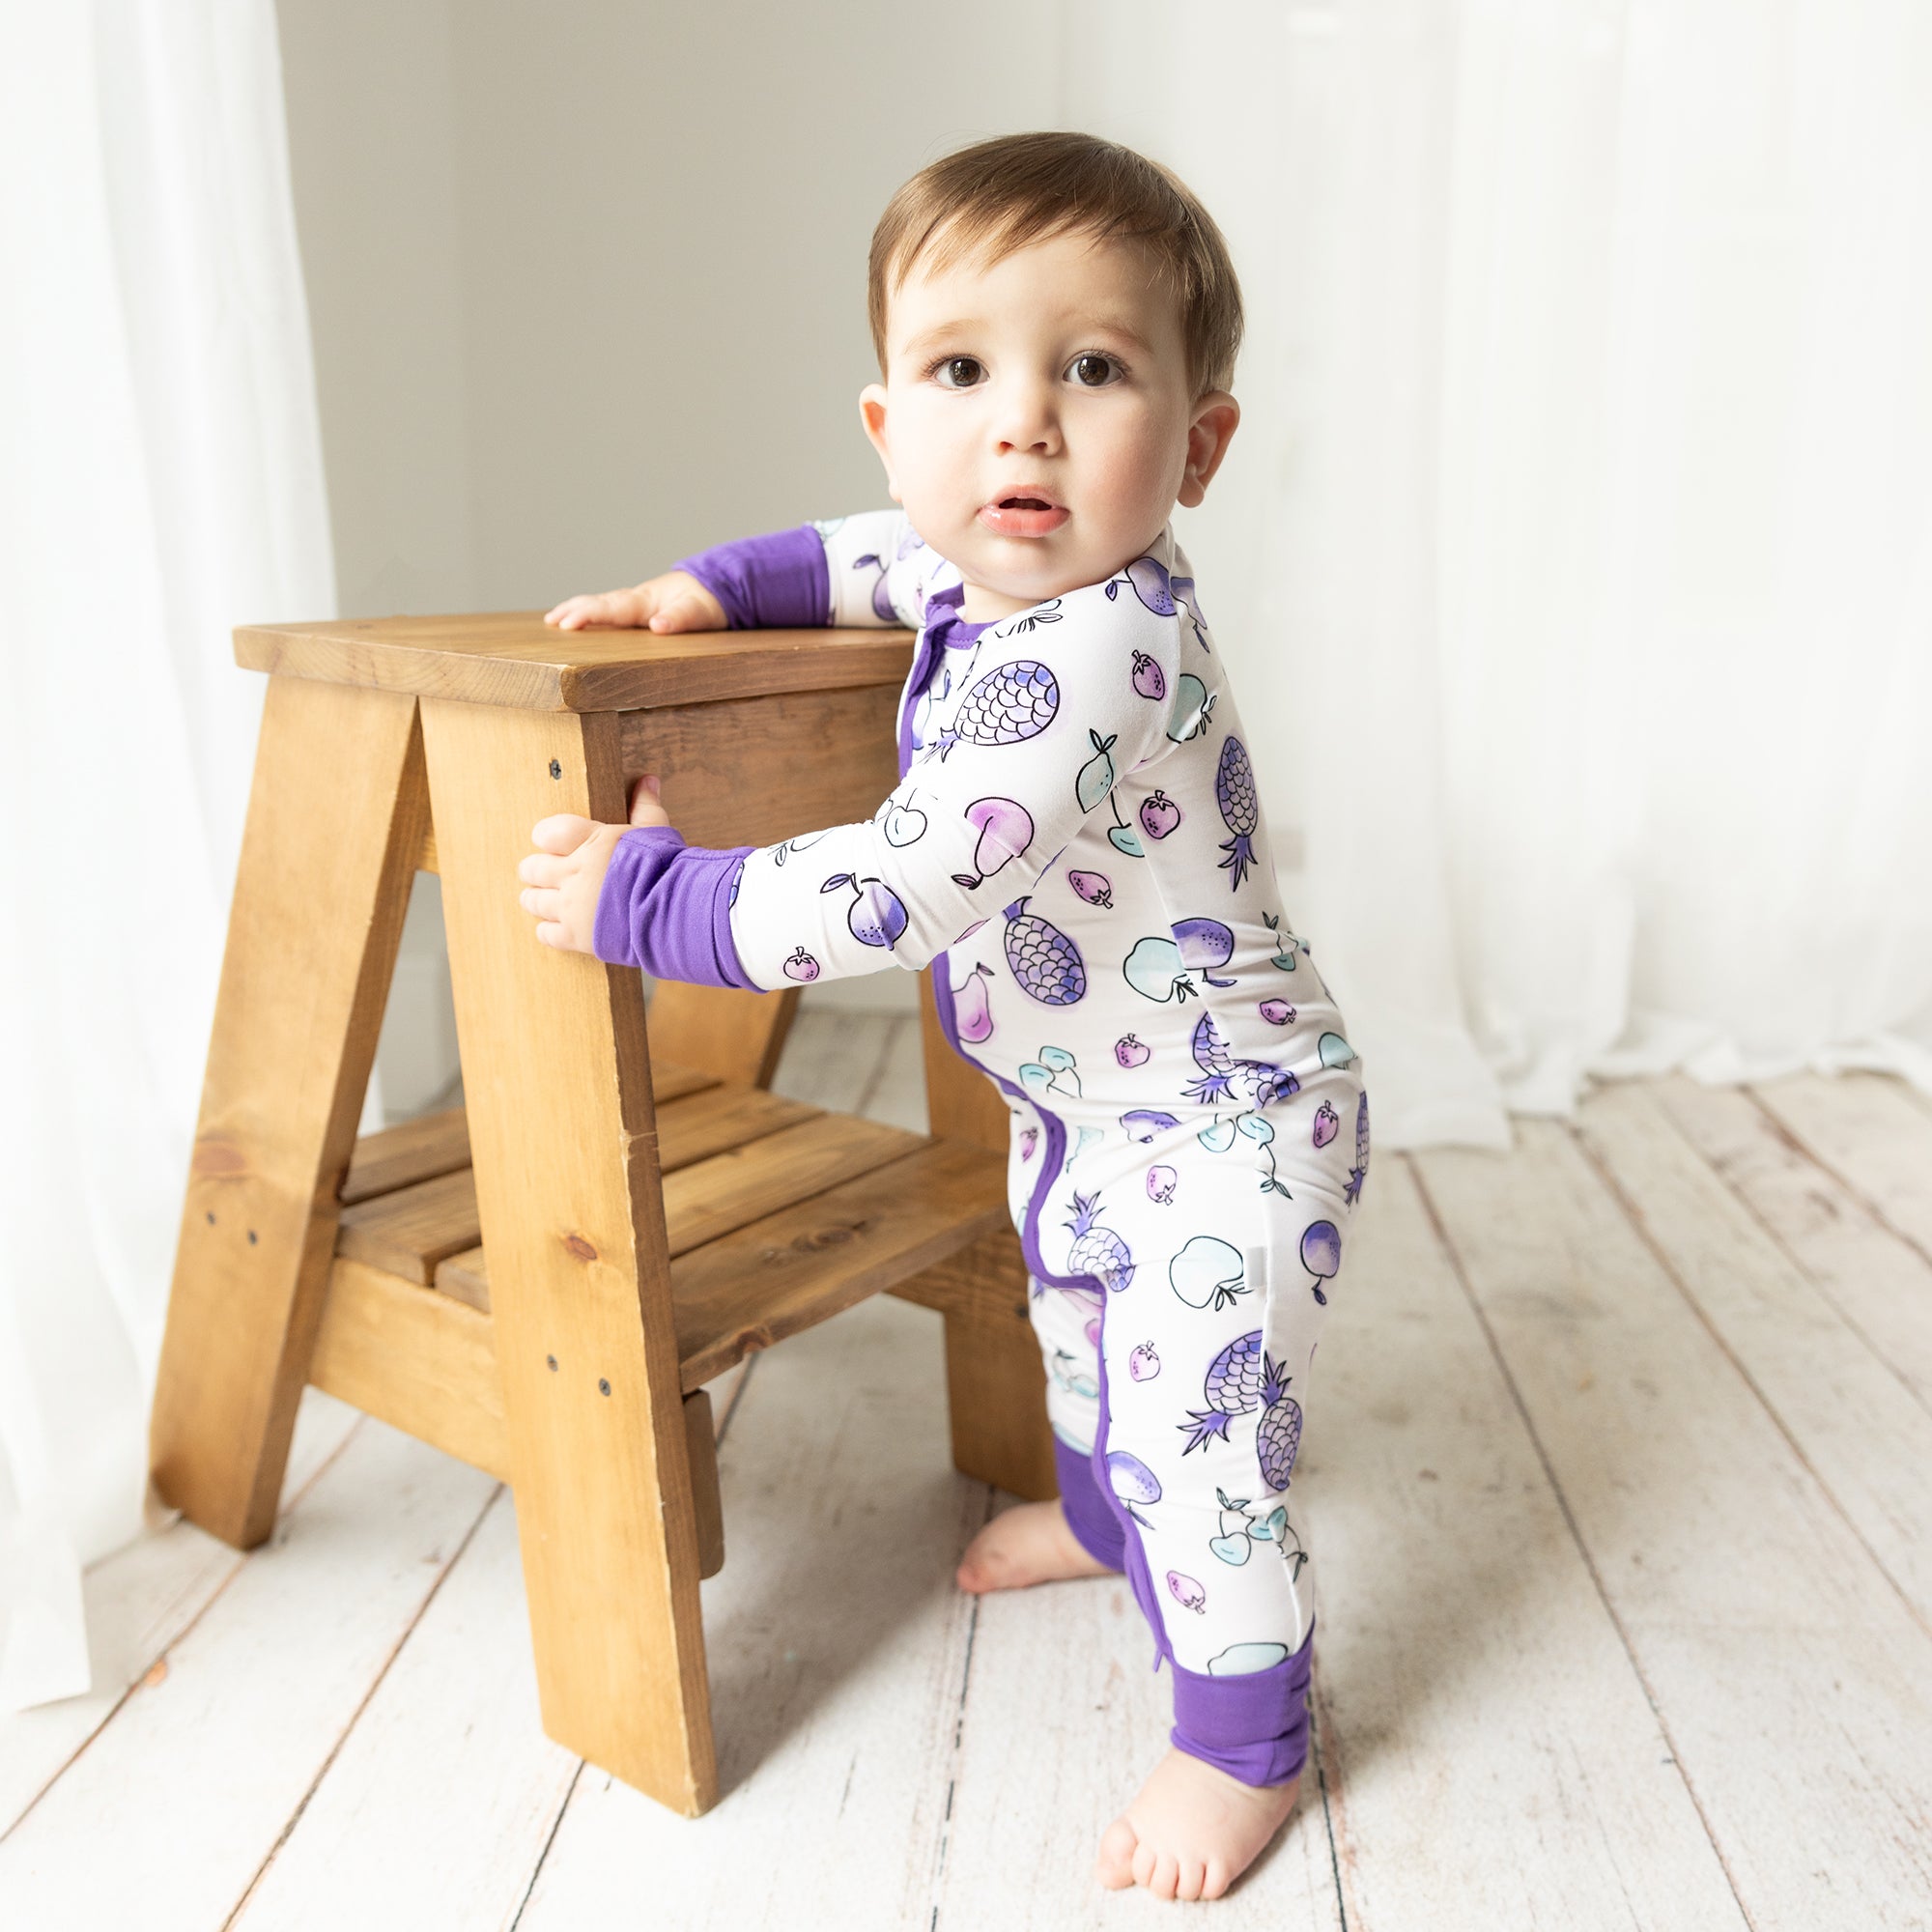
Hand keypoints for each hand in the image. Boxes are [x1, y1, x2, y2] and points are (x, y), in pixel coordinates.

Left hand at [518, 777, 671, 953]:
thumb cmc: (666, 869)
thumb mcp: (656, 831)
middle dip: (535, 869)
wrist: (674, 913)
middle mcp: (573, 873)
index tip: (550, 841)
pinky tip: (559, 925)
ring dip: (537, 898)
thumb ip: (645, 806)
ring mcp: (571, 907)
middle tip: (544, 872)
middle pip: (531, 868)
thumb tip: (648, 780)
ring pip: (532, 900)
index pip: (546, 832)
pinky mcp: (575, 936)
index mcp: (590, 842)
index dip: (545, 836)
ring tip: (548, 898)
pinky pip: (545, 933)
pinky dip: (548, 929)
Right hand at [544, 570, 726, 632]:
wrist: (715, 587)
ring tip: (553, 621)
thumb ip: (680, 618)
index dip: (587, 615)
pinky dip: (590, 613)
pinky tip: (579, 622)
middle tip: (551, 622)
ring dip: (577, 610)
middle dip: (574, 611)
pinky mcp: (638, 610)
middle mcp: (637, 600)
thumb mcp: (700, 613)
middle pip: (600, 603)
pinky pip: (609, 610)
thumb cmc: (707, 603)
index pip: (611, 608)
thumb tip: (658, 626)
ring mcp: (636, 604)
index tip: (566, 624)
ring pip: (601, 604)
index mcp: (647, 602)